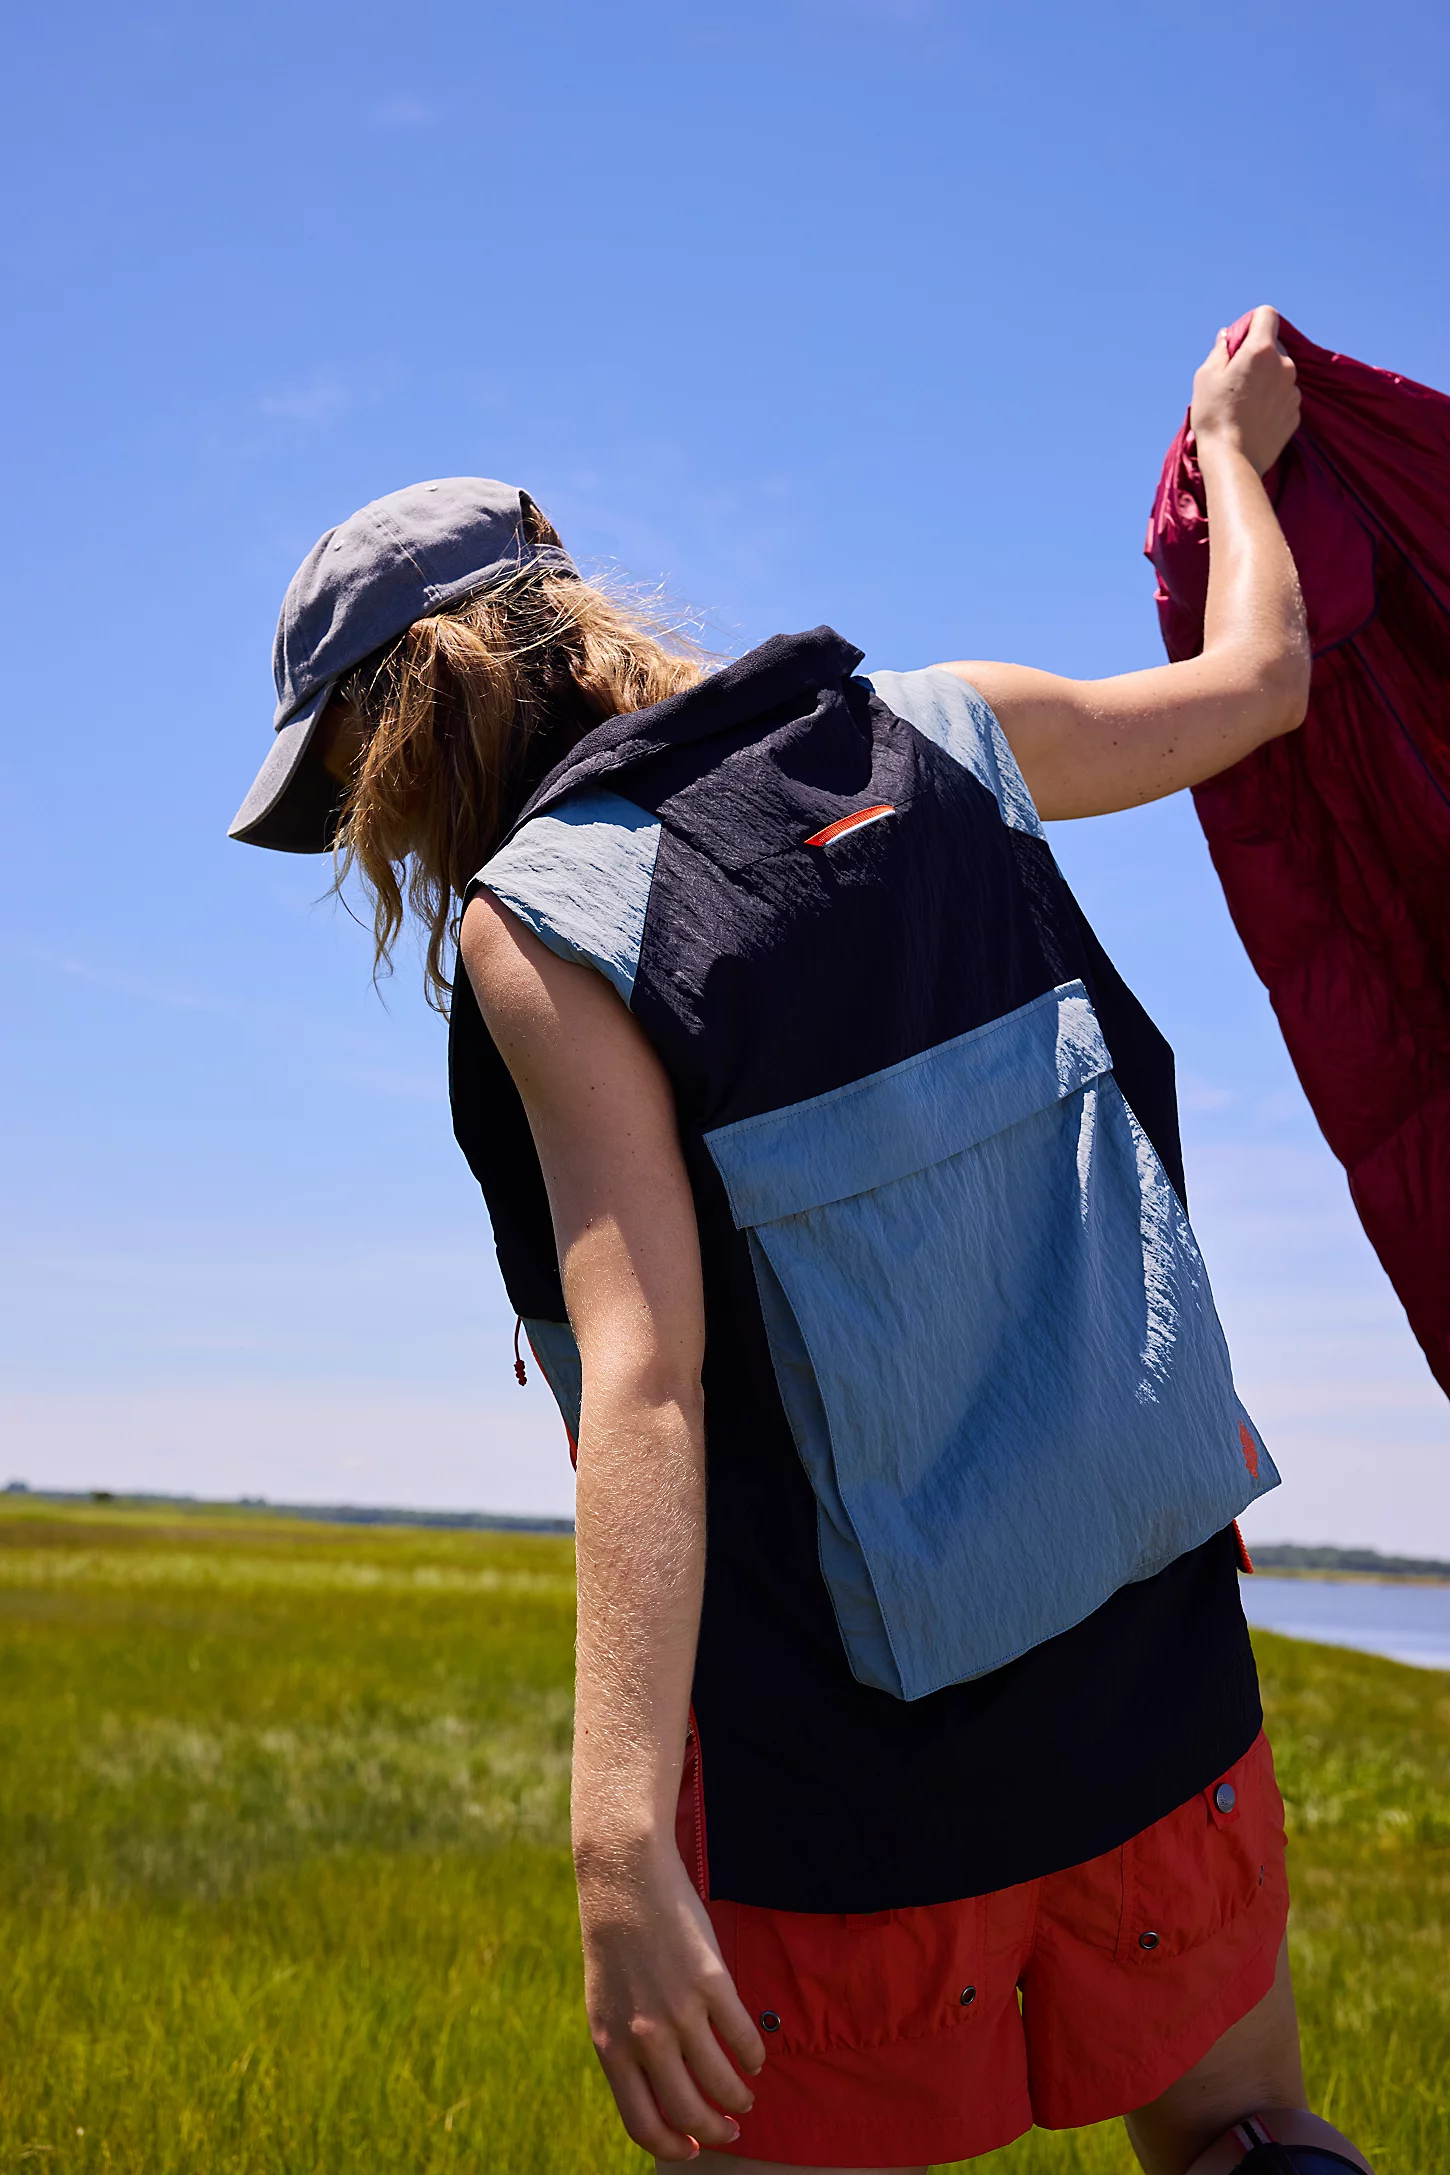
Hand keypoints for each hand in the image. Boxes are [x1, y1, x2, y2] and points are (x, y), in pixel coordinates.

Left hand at [578, 1839, 766, 2160]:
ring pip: (722, 2082)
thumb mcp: (606, 2005)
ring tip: (746, 2096)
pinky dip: (754, 2055)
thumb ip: (627, 2049)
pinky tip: (755, 2056)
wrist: (624, 1880)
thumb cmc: (615, 1943)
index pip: (643, 2123)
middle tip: (729, 2130)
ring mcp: (680, 2011)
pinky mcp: (711, 1982)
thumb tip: (658, 2094)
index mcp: (611, 2046)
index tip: (691, 2148)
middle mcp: (644, 2037)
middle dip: (715, 2132)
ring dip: (739, 2098)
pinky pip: (742, 2037)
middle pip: (688, 2112)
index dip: (672, 2145)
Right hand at [1190, 305, 1300, 475]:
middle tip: (1236, 378)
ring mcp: (1293, 390)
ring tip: (1245, 402)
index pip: (1266, 314)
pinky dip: (1273, 400)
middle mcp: (1284, 365)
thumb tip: (1227, 336)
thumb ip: (1220, 350)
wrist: (1233, 460)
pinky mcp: (1296, 412)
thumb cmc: (1214, 416)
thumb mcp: (1206, 377)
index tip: (1240, 341)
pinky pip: (1284, 396)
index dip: (1252, 323)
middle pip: (1273, 345)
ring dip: (1266, 378)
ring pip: (1280, 372)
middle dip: (1257, 354)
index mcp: (1261, 351)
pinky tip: (1255, 417)